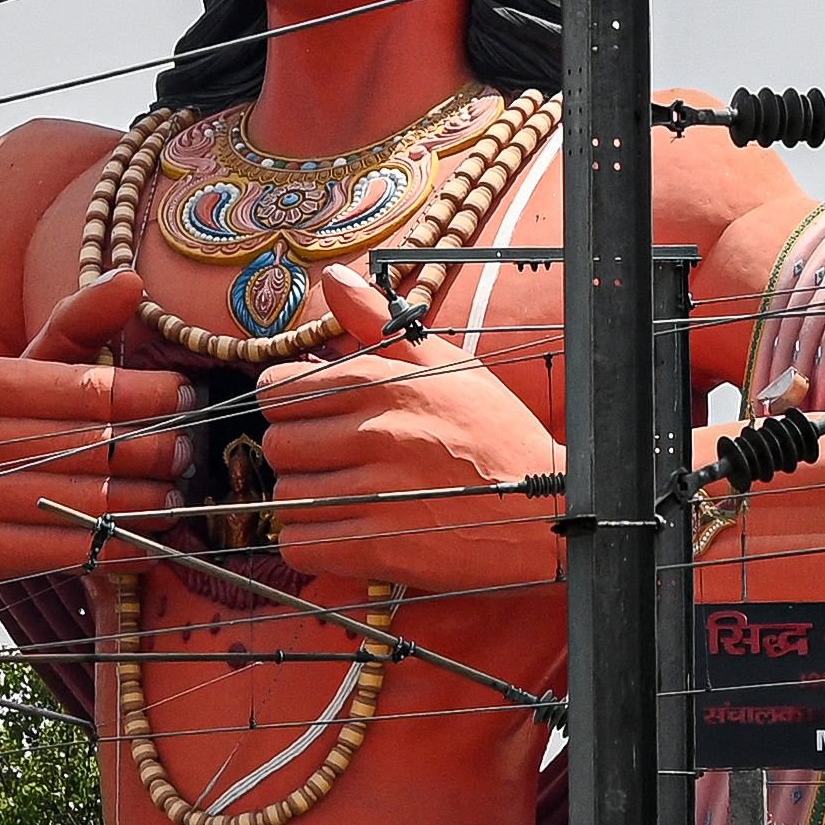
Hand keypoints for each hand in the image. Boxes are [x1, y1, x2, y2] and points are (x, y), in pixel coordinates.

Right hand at [0, 272, 188, 595]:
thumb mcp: (13, 376)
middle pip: (99, 446)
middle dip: (159, 452)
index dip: (154, 394)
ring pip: (92, 503)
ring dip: (149, 505)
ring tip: (175, 500)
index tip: (188, 398)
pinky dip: (122, 550)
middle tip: (188, 455)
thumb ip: (75, 328)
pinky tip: (149, 543)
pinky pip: (74, 552)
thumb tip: (132, 278)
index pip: (93, 387)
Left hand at [252, 266, 568, 591]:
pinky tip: (342, 531)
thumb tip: (332, 277)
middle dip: (296, 454)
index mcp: (382, 384)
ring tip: (346, 496)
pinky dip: (311, 543)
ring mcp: (376, 494)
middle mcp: (375, 434)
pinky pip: (302, 545)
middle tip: (332, 460)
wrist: (548, 507)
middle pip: (277, 446)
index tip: (310, 416)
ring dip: (307, 501)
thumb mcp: (445, 363)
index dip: (285, 405)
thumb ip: (376, 320)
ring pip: (287, 498)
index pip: (277, 391)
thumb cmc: (494, 433)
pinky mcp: (380, 548)